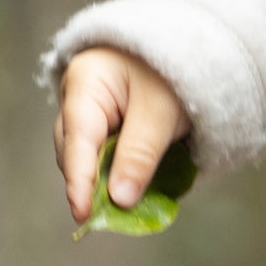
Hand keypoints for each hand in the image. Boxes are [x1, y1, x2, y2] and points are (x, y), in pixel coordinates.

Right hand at [53, 46, 187, 223]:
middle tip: (105, 219)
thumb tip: (119, 200)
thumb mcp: (161, 113)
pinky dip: (117, 172)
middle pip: (76, 153)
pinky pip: (105, 155)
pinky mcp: (104, 125)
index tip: (83, 214)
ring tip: (123, 209)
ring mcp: (87, 113)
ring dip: (105, 181)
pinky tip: (133, 189)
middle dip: (90, 185)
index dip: (80, 181)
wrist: (189, 45)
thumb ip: (140, 155)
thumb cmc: (172, 72)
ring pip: (89, 157)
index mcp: (85, 85)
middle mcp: (76, 99)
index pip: (78, 140)